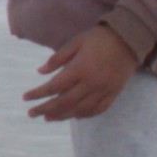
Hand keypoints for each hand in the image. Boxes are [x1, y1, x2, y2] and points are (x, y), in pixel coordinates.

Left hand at [23, 26, 138, 121]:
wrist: (130, 39)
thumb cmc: (99, 38)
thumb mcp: (76, 42)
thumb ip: (58, 58)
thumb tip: (40, 72)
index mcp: (80, 68)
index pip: (54, 86)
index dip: (38, 94)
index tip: (26, 98)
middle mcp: (91, 82)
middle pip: (65, 102)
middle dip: (45, 109)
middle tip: (31, 114)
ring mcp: (104, 89)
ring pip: (80, 109)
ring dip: (62, 115)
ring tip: (48, 118)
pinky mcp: (114, 93)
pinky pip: (98, 109)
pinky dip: (84, 114)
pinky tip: (74, 116)